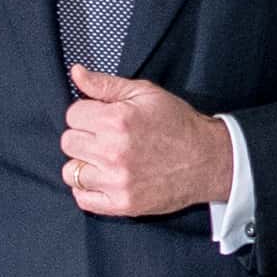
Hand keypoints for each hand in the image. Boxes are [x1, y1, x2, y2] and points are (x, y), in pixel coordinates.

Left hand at [61, 67, 234, 218]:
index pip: (73, 114)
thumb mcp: (145, 93)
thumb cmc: (177, 123)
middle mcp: (112, 151)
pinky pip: (83, 198)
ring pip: (70, 171)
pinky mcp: (122, 203)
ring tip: (104, 160)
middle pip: (68, 142)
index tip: (102, 118)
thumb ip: (106, 84)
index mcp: (116, 120)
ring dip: (84, 164)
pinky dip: (87, 189)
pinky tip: (104, 178)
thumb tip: (76, 73)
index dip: (87, 113)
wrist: (208, 159)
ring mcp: (116, 180)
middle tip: (104, 138)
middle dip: (83, 136)